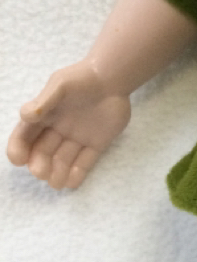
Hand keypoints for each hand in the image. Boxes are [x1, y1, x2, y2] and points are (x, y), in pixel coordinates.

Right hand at [6, 61, 130, 188]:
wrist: (113, 78)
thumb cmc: (82, 78)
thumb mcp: (60, 85)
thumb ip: (45, 101)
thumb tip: (26, 116)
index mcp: (44, 116)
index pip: (25, 135)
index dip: (19, 148)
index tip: (18, 159)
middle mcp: (57, 130)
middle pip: (43, 152)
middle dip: (39, 164)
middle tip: (40, 172)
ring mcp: (77, 138)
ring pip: (63, 160)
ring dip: (57, 173)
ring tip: (55, 183)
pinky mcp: (96, 144)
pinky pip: (85, 162)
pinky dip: (78, 173)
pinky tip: (71, 183)